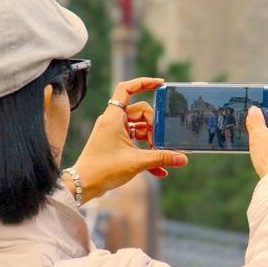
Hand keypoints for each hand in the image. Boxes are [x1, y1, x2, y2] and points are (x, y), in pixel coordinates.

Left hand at [64, 78, 187, 201]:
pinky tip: (159, 170)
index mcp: (114, 117)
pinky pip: (134, 142)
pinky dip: (145, 152)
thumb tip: (183, 159)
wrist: (84, 184)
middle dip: (154, 126)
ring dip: (151, 140)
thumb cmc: (104, 169)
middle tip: (159, 142)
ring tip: (159, 155)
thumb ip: (161, 158)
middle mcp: (113, 121)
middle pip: (140, 112)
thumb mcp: (137, 162)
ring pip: (139, 128)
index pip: (127, 89)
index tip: (160, 84)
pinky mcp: (114, 144)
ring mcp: (113, 132)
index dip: (143, 82)